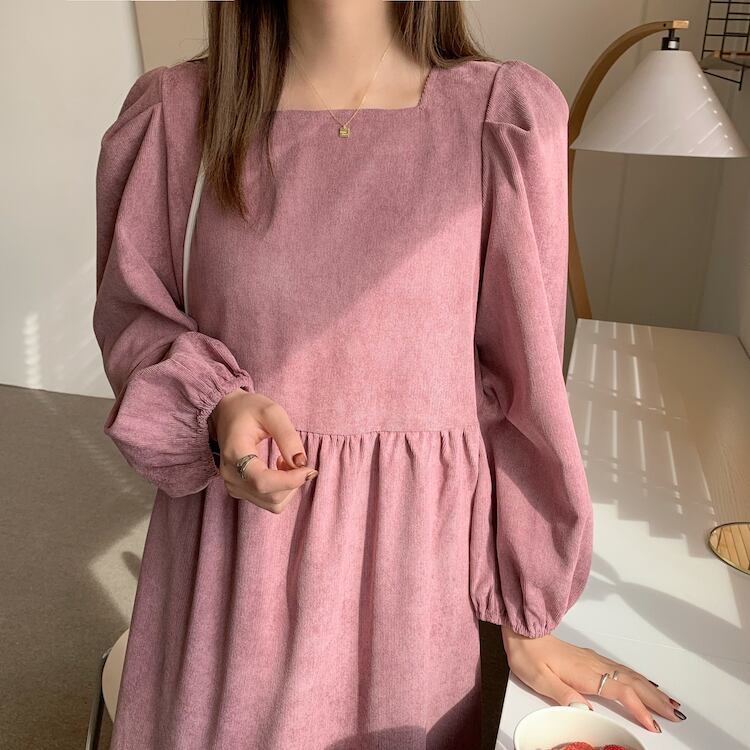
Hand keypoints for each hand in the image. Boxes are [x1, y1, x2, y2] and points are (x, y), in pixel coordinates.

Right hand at [209, 388, 317, 513]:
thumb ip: (288, 436)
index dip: (290, 481)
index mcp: (235, 453)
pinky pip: (268, 501)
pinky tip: (279, 468)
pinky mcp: (240, 490)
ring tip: (286, 461)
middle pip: (271, 497)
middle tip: (297, 458)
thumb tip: (301, 463)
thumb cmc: (249, 409)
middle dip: (293, 482)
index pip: (263, 482)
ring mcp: (233, 485)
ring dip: (289, 487)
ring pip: (272, 503)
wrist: (226, 411)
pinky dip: (282, 489)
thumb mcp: (272, 412)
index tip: (309, 468)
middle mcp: (231, 475)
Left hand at [501, 625, 685, 732]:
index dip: (639, 709)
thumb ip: (563, 695)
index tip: (653, 725)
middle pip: (632, 682)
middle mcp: (594, 664)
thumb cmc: (529, 656)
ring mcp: (594, 660)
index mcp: (585, 672)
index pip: (620, 690)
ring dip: (651, 690)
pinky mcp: (590, 658)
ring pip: (630, 675)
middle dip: (656, 700)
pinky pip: (621, 669)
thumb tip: (586, 710)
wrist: (523, 632)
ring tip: (669, 703)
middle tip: (676, 716)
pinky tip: (644, 683)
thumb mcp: (540, 679)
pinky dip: (638, 679)